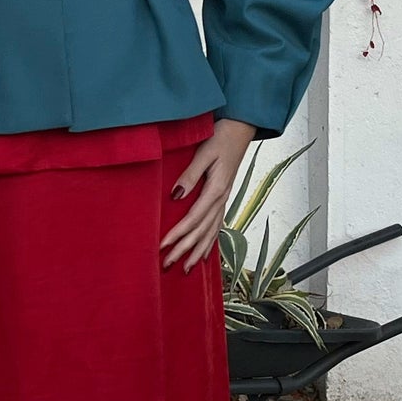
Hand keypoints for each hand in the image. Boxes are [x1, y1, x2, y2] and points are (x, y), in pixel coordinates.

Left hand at [160, 117, 257, 270]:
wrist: (239, 131)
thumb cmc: (219, 139)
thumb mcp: (203, 153)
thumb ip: (190, 175)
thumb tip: (175, 195)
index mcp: (216, 190)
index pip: (193, 219)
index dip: (178, 234)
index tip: (163, 246)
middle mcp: (221, 200)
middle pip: (201, 231)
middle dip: (184, 250)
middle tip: (168, 264)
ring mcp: (224, 201)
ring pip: (211, 233)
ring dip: (197, 252)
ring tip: (185, 269)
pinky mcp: (223, 199)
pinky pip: (217, 227)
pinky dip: (210, 243)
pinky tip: (204, 256)